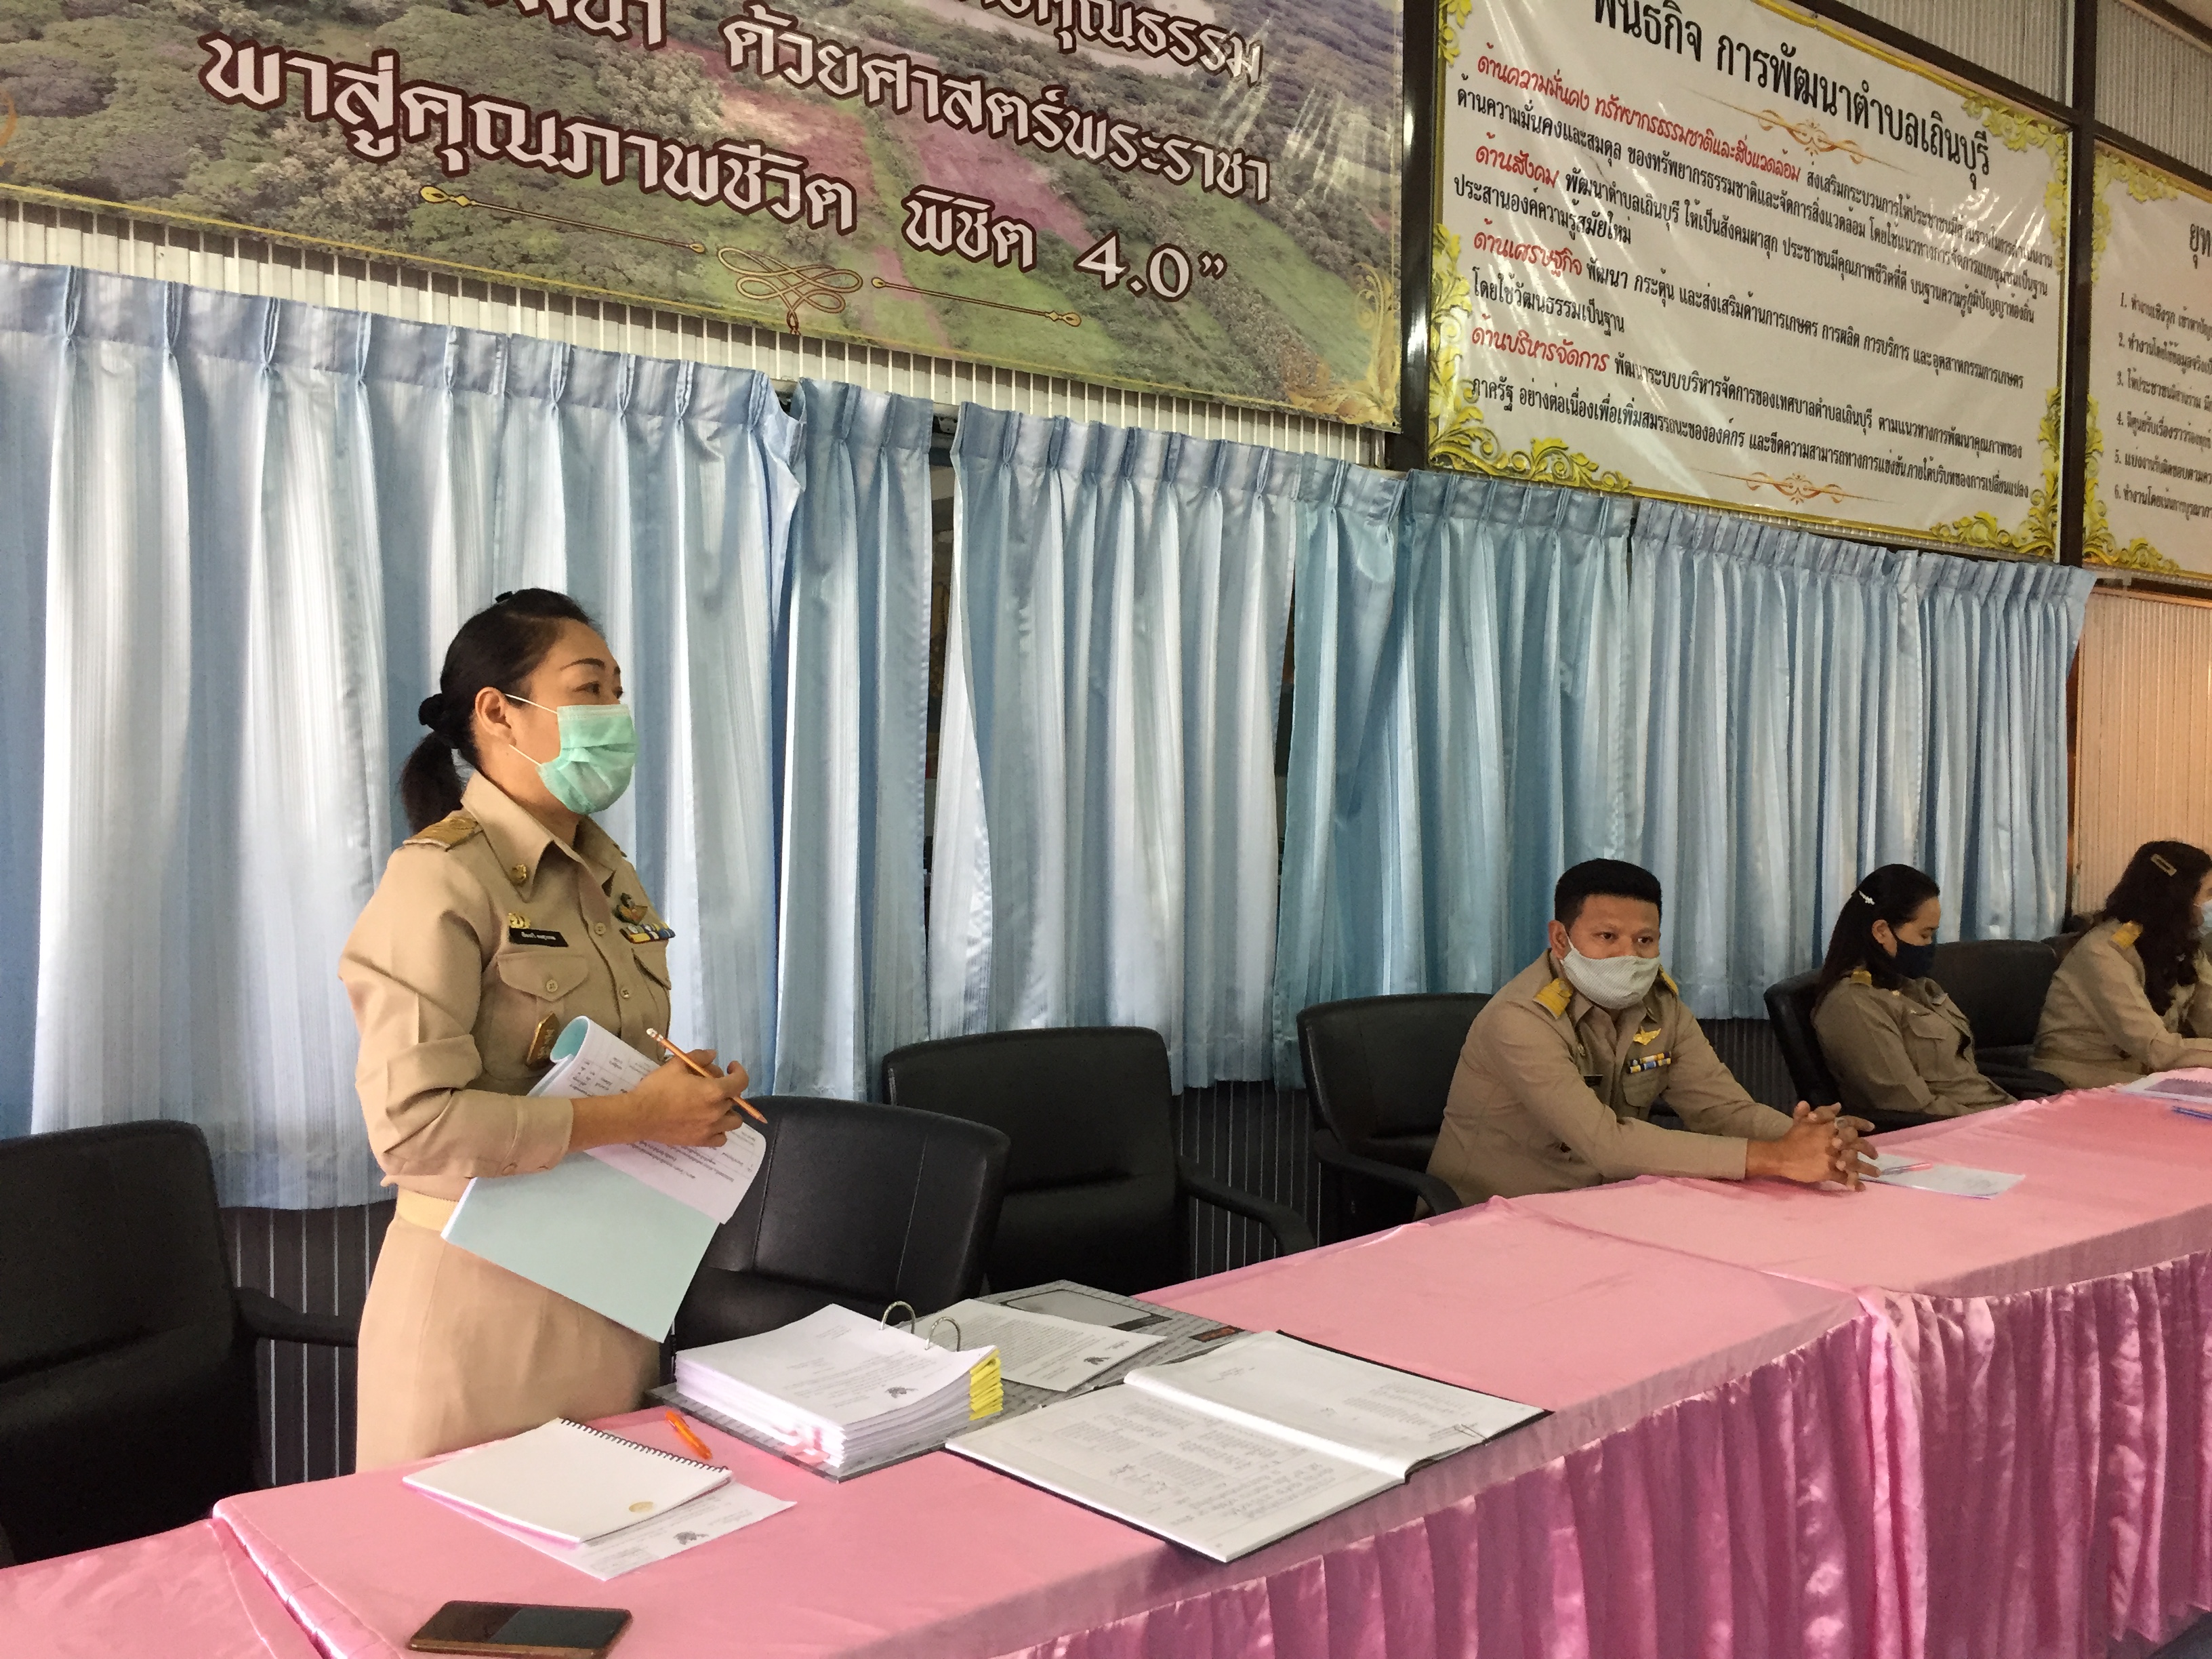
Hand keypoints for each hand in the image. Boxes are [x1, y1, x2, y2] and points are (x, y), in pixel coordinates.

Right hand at [569, 1051, 752, 1150]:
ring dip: (728, 1111)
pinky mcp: (700, 1141)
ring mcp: (710, 1129)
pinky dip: (720, 1130)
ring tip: (714, 1105)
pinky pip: (721, 1139)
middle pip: (734, 1099)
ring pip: (734, 1121)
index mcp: (714, 1091)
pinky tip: (709, 1123)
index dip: (739, 1071)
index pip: (741, 1081)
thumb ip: (698, 1057)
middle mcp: (717, 1111)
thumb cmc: (657, 1088)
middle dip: (725, 1088)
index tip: (731, 1067)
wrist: (639, 1115)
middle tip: (710, 1083)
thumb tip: (713, 1055)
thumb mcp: (676, 1064)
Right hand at [1746, 1102, 1873, 1188]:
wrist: (1780, 1156)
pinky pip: (1844, 1178)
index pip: (1850, 1123)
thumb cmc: (1792, 1137)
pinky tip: (1860, 1188)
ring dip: (1867, 1169)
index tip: (1871, 1127)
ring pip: (1855, 1163)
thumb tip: (1837, 1106)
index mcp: (1829, 1128)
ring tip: (1876, 1173)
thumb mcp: (1803, 1121)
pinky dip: (1853, 1183)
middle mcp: (1834, 1141)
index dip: (1861, 1124)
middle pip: (1857, 1144)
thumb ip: (1820, 1112)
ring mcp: (1832, 1158)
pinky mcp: (1828, 1172)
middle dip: (1869, 1149)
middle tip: (1875, 1155)